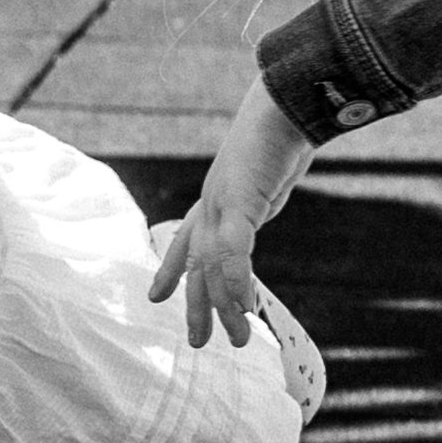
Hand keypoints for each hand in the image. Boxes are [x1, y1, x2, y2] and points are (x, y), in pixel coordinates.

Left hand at [147, 80, 314, 350]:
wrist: (286, 100)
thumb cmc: (281, 127)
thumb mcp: (266, 171)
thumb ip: (259, 191)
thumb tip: (265, 188)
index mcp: (216, 198)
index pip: (186, 241)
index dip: (169, 271)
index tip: (155, 297)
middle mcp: (212, 204)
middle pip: (197, 265)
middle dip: (197, 305)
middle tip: (196, 342)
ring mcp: (223, 204)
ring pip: (216, 266)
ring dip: (225, 306)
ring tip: (235, 339)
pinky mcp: (242, 202)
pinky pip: (235, 250)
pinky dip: (237, 279)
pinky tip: (242, 305)